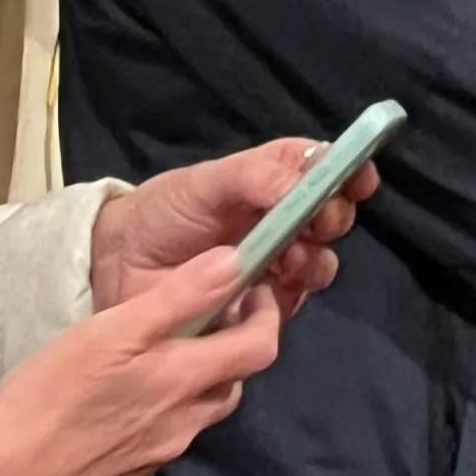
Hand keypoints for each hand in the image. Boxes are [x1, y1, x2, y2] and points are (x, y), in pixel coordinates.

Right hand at [0, 247, 283, 475]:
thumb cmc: (52, 397)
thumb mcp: (112, 331)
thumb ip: (178, 298)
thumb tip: (236, 260)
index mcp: (185, 383)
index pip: (261, 348)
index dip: (267, 314)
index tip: (249, 289)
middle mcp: (183, 425)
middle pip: (233, 381)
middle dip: (231, 346)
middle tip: (204, 317)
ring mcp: (156, 457)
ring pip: (199, 411)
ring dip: (197, 380)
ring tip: (160, 355)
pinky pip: (165, 437)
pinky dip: (164, 412)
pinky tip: (126, 400)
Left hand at [92, 140, 373, 324]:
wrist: (116, 267)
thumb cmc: (164, 212)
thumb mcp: (206, 182)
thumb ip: (256, 176)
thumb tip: (305, 184)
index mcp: (273, 179)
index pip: (326, 168)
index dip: (349, 171)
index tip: (359, 179)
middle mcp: (283, 220)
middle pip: (333, 215)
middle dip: (334, 217)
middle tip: (318, 223)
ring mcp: (275, 265)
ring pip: (321, 262)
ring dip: (316, 259)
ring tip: (290, 260)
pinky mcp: (261, 307)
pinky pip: (294, 303)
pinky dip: (291, 295)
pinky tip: (268, 290)